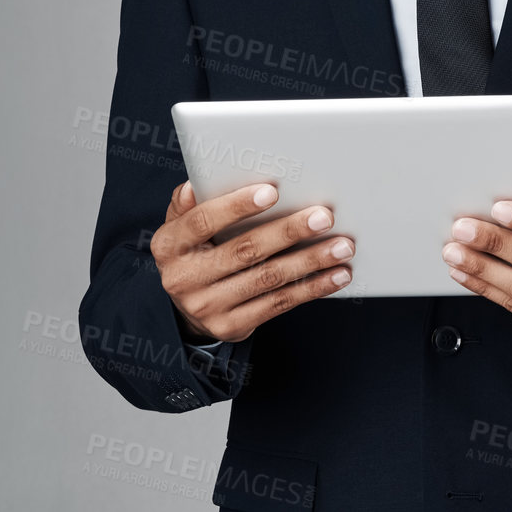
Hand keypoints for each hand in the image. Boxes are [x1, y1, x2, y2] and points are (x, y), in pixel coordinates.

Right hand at [153, 180, 353, 343]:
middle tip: (323, 217)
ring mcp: (208, 307)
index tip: (271, 191)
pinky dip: (312, 288)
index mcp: (169, 245)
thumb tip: (194, 185)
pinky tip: (336, 275)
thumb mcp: (180, 227)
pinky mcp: (233, 326)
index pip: (202, 222)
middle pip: (244, 251)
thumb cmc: (193, 251)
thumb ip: (189, 205)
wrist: (188, 308)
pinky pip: (279, 304)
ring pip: (268, 279)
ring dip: (310, 261)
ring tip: (342, 246)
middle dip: (288, 231)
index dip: (236, 206)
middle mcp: (184, 279)